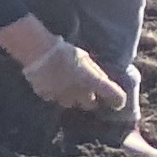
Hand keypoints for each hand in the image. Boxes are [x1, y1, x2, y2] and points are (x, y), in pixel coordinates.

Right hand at [14, 27, 128, 114]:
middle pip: (91, 105)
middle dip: (90, 98)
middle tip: (86, 89)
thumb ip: (95, 73)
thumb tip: (102, 81)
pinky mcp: (47, 97)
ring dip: (72, 97)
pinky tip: (51, 83)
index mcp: (93, 82)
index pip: (116, 97)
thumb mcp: (85, 59)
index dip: (118, 100)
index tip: (117, 102)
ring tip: (66, 85)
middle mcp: (80, 94)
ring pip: (72, 103)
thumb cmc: (65, 51)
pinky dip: (55, 94)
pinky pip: (54, 99)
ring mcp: (63, 97)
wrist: (38, 51)